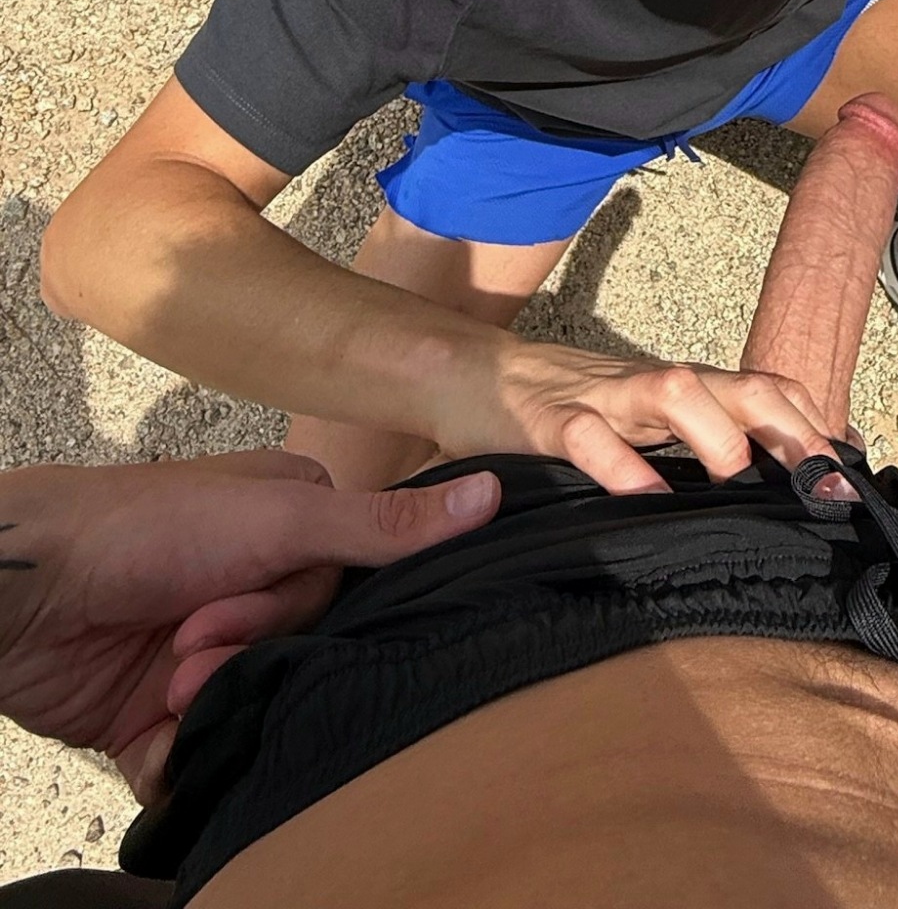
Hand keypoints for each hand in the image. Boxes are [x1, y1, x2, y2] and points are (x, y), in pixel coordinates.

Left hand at [0, 449, 500, 803]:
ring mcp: (210, 652)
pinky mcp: (162, 717)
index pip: (344, 589)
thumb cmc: (147, 527)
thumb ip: (386, 523)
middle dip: (248, 653)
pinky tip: (158, 733)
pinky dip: (182, 758)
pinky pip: (202, 759)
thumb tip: (495, 492)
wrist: (25, 594)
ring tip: (170, 682)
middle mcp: (255, 587)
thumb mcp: (278, 519)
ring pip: (258, 706)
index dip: (298, 609)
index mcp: (292, 526)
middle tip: (194, 643)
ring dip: (214, 705)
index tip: (247, 602)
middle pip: (303, 651)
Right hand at [437, 336, 838, 495]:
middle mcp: (656, 386)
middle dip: (792, 430)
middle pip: (742, 385)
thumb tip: (771, 490)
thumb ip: (696, 446)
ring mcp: (605, 397)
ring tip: (740, 484)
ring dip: (718, 437)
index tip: (852, 482)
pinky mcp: (549, 420)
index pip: (768, 392)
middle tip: (824, 487)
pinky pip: (590, 436)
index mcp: (685, 392)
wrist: (471, 374)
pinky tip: (642, 499)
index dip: (814, 429)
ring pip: (677, 392)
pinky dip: (620, 465)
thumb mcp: (642, 426)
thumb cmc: (568, 408)